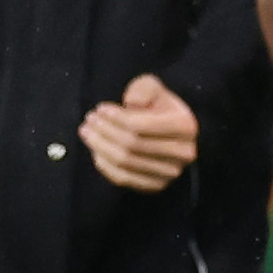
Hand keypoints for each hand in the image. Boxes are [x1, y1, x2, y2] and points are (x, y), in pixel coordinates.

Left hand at [79, 74, 197, 191]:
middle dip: (104, 131)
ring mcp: (170, 173)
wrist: (170, 131)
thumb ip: (143, 88)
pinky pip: (124, 179)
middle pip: (131, 145)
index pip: (141, 126)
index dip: (115, 118)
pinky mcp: (156, 186)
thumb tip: (131, 103)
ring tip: (87, 132)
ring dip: (100, 147)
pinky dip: (105, 165)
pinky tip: (96, 150)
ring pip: (125, 163)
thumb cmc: (158, 106)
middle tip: (88, 121)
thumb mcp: (153, 87)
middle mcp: (182, 153)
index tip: (99, 109)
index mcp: (185, 126)